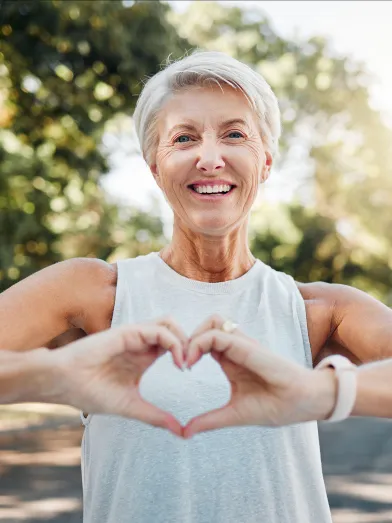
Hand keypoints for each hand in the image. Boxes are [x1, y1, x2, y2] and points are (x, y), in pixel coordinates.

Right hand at [51, 318, 187, 436]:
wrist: (63, 383)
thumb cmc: (90, 392)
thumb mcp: (131, 406)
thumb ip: (156, 416)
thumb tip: (180, 432)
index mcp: (144, 357)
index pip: (174, 345)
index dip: (188, 354)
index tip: (191, 375)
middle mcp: (142, 343)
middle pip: (176, 330)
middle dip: (191, 343)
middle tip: (193, 365)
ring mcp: (135, 336)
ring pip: (170, 323)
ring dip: (184, 339)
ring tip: (185, 363)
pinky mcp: (128, 332)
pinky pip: (159, 329)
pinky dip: (173, 342)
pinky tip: (177, 361)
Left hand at [182, 315, 335, 437]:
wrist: (305, 403)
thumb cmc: (275, 406)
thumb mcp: (234, 414)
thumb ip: (210, 420)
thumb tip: (184, 433)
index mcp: (230, 360)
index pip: (204, 341)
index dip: (188, 350)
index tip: (180, 369)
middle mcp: (235, 348)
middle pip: (205, 326)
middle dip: (187, 338)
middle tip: (179, 362)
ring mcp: (242, 345)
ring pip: (211, 321)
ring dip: (194, 336)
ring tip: (186, 360)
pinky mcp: (247, 346)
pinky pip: (218, 333)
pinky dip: (200, 342)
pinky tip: (192, 362)